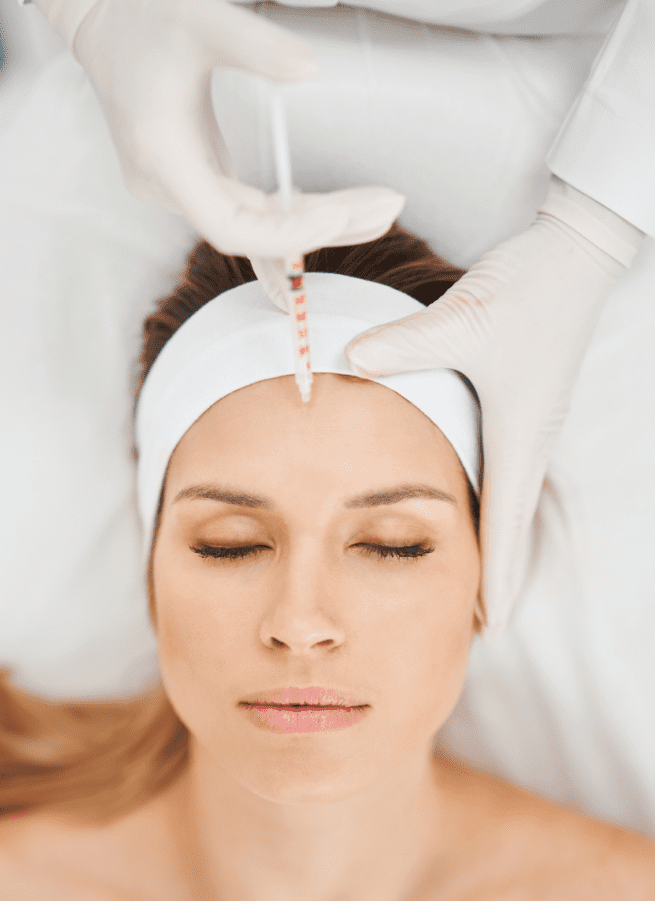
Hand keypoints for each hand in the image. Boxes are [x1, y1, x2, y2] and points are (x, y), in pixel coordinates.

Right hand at [31, 0, 403, 256]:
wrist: (103, 21)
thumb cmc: (143, 18)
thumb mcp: (202, 19)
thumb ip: (256, 46)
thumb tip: (311, 68)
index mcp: (163, 160)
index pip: (229, 227)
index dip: (283, 234)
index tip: (336, 217)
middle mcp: (169, 187)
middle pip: (253, 232)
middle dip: (321, 226)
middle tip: (387, 210)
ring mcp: (181, 189)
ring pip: (255, 224)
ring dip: (315, 221)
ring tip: (376, 211)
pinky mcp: (195, 180)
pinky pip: (247, 214)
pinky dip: (288, 222)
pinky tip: (327, 232)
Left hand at [345, 176, 643, 637]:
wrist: (574, 254)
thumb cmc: (529, 290)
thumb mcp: (463, 320)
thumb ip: (404, 346)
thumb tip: (347, 363)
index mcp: (517, 436)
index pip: (507, 525)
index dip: (499, 578)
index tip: (490, 625)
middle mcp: (527, 440)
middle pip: (512, 526)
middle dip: (498, 576)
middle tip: (478, 621)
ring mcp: (528, 425)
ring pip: (510, 502)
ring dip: (496, 544)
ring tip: (475, 580)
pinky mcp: (522, 405)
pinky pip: (504, 472)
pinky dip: (493, 506)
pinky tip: (474, 508)